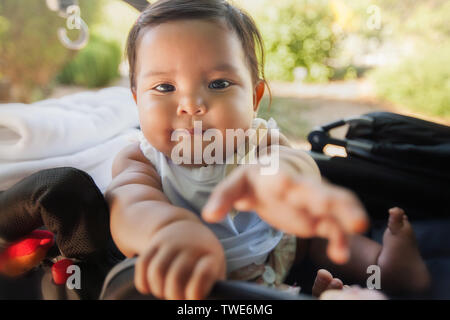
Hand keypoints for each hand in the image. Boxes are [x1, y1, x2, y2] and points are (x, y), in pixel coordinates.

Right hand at [134, 220, 225, 299]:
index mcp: (211, 256)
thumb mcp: (215, 270)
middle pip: (175, 278)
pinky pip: (142, 264)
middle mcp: (191, 246)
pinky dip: (142, 281)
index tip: (194, 298)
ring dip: (158, 289)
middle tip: (177, 298)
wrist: (189, 230)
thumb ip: (210, 285)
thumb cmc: (204, 260)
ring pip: (156, 272)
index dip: (196, 292)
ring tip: (164, 291)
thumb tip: (198, 299)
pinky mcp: (155, 243)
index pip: (204, 274)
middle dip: (173, 296)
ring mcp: (171, 242)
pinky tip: (148, 288)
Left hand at [201, 165, 367, 263]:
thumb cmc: (255, 179)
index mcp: (275, 176)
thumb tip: (208, 216)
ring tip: (357, 226)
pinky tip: (340, 255)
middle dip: (324, 198)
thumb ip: (224, 198)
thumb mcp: (237, 185)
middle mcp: (298, 186)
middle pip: (314, 190)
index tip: (288, 185)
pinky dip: (339, 239)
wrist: (277, 172)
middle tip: (334, 206)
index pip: (280, 178)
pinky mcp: (319, 217)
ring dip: (345, 214)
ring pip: (334, 204)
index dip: (284, 181)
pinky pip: (333, 227)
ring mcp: (312, 201)